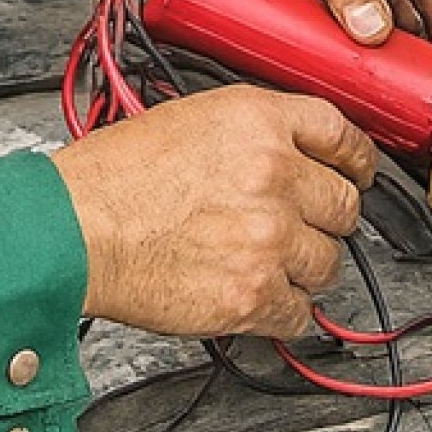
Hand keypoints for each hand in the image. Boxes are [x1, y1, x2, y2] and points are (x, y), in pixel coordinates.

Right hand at [54, 83, 374, 338]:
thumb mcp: (188, 119)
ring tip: (267, 262)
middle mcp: (274, 175)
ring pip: (328, 262)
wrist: (75, 229)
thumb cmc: (112, 177)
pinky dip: (284, 311)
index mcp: (257, 122)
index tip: (357, 171)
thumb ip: (249, 134)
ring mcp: (269, 238)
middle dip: (326, 218)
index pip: (341, 133)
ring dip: (304, 266)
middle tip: (303, 225)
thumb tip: (287, 155)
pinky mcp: (253, 294)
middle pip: (344, 204)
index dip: (355, 158)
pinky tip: (258, 296)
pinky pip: (300, 312)